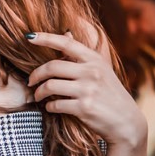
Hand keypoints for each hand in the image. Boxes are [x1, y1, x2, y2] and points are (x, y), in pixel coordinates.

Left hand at [27, 32, 146, 148]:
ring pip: (50, 86)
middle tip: (30, 81)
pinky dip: (49, 107)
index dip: (45, 38)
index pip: (66, 43)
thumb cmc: (110, 94)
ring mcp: (88, 89)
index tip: (29, 37)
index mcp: (94, 59)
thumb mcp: (102, 70)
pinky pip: (55, 104)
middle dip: (35, 74)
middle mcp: (91, 72)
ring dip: (39, 92)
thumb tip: (65, 34)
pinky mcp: (84, 107)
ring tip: (38, 96)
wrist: (126, 121)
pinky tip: (51, 107)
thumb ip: (82, 56)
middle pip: (52, 67)